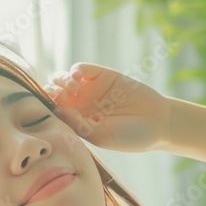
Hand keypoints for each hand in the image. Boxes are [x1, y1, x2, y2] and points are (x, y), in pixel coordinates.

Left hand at [44, 63, 170, 152]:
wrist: (159, 123)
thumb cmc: (130, 137)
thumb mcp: (101, 136)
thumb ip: (78, 124)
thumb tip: (56, 108)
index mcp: (76, 122)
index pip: (52, 111)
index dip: (46, 108)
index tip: (54, 110)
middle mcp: (80, 104)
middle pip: (53, 92)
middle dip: (51, 92)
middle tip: (62, 97)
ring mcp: (90, 88)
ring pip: (63, 78)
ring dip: (61, 80)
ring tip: (72, 88)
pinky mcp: (102, 74)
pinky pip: (81, 68)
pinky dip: (75, 70)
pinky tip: (78, 78)